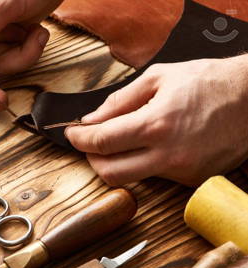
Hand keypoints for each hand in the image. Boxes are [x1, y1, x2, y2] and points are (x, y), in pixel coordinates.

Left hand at [65, 55, 247, 186]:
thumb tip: (91, 119)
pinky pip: (154, 177)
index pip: (101, 142)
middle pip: (109, 173)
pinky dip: (142, 163)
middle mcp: (168, 155)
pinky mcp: (192, 180)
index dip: (78, 139)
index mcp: (156, 124)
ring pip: (131, 178)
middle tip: (89, 142)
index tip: (71, 133)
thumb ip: (119, 101)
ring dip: (116, 161)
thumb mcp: (158, 77)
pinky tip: (149, 146)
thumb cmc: (207, 81)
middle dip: (91, 158)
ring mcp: (181, 171)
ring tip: (120, 140)